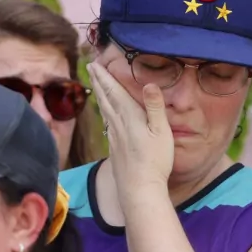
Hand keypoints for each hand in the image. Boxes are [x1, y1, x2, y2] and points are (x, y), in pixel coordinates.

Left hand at [88, 61, 173, 193]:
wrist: (139, 188)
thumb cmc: (155, 160)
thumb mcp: (161, 132)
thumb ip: (155, 107)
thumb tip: (149, 83)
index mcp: (130, 117)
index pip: (114, 91)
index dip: (104, 76)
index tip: (95, 63)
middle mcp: (118, 124)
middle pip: (105, 97)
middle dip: (98, 81)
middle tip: (91, 67)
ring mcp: (115, 136)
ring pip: (105, 109)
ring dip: (99, 94)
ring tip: (95, 84)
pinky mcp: (115, 147)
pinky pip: (107, 122)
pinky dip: (104, 111)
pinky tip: (106, 114)